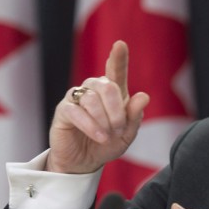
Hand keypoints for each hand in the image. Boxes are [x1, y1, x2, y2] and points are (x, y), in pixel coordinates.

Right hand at [46, 40, 149, 173]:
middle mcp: (94, 91)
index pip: (116, 71)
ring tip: (107, 136)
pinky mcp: (63, 111)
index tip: (120, 45)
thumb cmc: (107, 144)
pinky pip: (76, 111)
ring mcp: (77, 99)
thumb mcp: (126, 134)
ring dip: (104, 120)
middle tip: (119, 129)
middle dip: (117, 110)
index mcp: (113, 93)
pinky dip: (90, 125)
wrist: (84, 163)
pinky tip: (99, 136)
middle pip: (107, 86)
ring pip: (92, 99)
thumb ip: (134, 115)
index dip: (118, 58)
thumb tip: (144, 96)